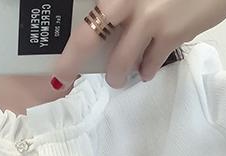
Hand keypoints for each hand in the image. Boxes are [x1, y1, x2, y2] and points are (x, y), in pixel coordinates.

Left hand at [49, 0, 225, 91]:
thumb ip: (122, 4)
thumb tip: (102, 20)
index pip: (86, 15)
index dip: (69, 41)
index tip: (56, 55)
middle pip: (87, 36)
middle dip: (72, 62)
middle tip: (63, 76)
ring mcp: (148, 17)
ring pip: (120, 60)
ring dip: (116, 74)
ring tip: (116, 79)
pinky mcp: (169, 35)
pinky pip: (149, 64)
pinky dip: (145, 71)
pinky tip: (146, 70)